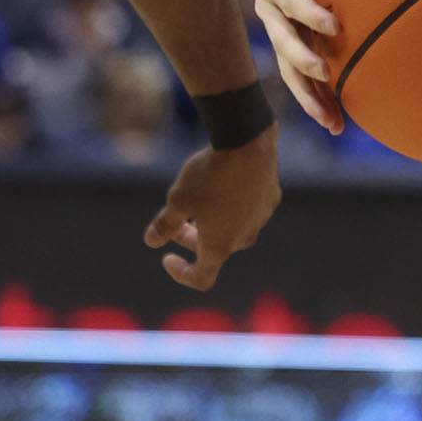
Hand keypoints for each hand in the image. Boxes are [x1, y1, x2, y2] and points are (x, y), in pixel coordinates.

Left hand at [144, 130, 281, 290]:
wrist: (247, 143)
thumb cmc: (209, 176)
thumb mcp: (178, 200)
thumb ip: (165, 225)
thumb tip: (151, 241)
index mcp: (220, 246)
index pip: (201, 277)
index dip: (181, 273)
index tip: (166, 257)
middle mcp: (244, 238)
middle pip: (215, 249)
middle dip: (192, 239)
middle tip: (176, 221)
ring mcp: (260, 218)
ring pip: (233, 228)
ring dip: (213, 222)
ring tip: (198, 198)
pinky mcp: (270, 199)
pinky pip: (248, 209)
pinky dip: (232, 205)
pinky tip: (223, 182)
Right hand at [252, 0, 360, 129]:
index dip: (303, 9)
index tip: (333, 23)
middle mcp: (272, 5)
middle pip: (280, 37)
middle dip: (300, 57)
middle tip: (327, 70)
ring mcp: (283, 27)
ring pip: (289, 67)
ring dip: (308, 94)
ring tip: (333, 121)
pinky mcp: (297, 42)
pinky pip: (305, 76)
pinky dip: (320, 98)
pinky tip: (342, 124)